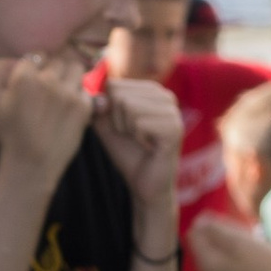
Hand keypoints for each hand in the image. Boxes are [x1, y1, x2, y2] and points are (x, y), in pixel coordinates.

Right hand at [0, 49, 93, 186]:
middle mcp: (48, 80)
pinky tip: (69, 108)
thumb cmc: (8, 133)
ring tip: (62, 93)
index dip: (35, 67)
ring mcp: (68, 93)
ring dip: (70, 76)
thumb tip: (16, 58)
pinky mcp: (83, 106)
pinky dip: (79, 95)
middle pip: (58, 60)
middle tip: (48, 89)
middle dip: (53, 71)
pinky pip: (85, 88)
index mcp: (24, 77)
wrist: (30, 165)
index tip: (34, 81)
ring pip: (76, 68)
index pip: (36, 56)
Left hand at [90, 69, 180, 211]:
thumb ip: (97, 107)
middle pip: (119, 95)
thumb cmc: (128, 153)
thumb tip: (95, 96)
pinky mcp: (175, 128)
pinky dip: (138, 138)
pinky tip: (149, 147)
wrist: (145, 185)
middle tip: (133, 137)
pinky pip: (139, 122)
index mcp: (151, 91)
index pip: (113, 85)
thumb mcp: (106, 126)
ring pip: (128, 106)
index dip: (109, 111)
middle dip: (117, 120)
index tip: (124, 128)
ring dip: (127, 129)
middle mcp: (165, 95)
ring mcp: (173, 110)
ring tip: (141, 141)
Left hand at [187, 212, 270, 270]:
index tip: (231, 222)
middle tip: (247, 235)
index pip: (194, 237)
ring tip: (255, 252)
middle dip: (222, 240)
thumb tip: (198, 222)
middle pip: (207, 253)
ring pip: (219, 268)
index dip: (210, 223)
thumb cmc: (268, 268)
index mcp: (208, 267)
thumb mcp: (242, 242)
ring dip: (231, 256)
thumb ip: (216, 231)